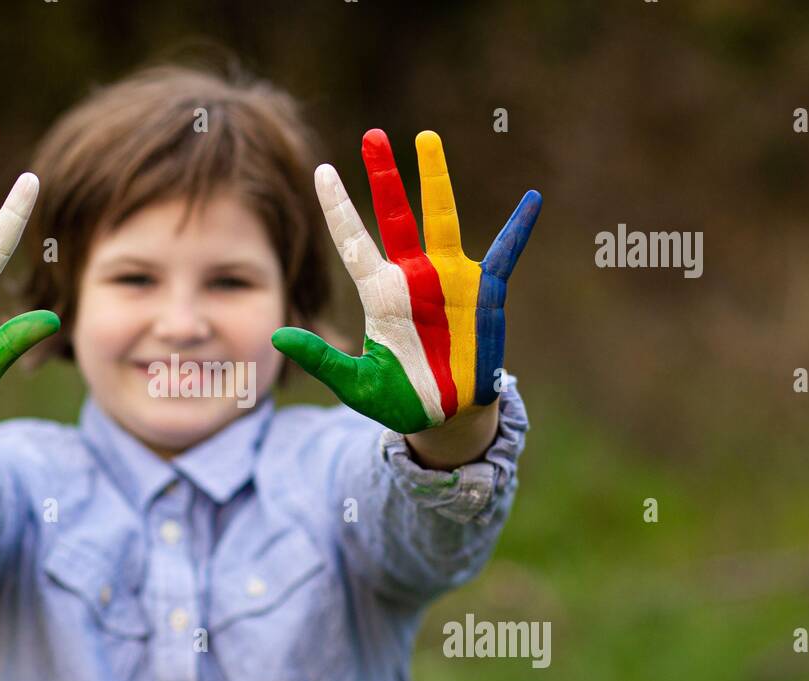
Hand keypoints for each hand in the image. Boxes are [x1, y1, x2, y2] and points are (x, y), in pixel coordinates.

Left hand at [272, 129, 539, 433]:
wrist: (445, 416)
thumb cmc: (399, 398)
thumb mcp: (355, 385)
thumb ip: (321, 360)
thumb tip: (277, 334)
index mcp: (380, 293)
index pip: (353, 241)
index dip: (338, 206)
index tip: (322, 170)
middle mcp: (413, 276)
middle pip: (396, 215)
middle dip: (384, 176)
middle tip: (373, 135)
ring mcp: (450, 279)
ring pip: (442, 218)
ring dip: (436, 179)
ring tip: (426, 138)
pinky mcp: (484, 293)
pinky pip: (504, 253)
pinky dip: (518, 228)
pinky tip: (532, 200)